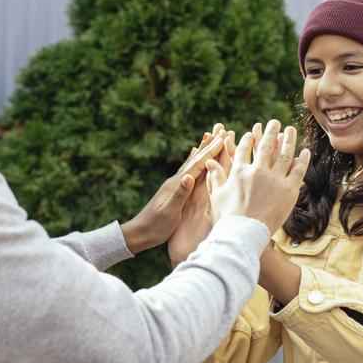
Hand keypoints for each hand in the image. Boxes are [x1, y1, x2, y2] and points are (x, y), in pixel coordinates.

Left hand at [167, 125, 234, 266]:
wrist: (139, 233)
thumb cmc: (155, 226)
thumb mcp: (170, 212)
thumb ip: (179, 194)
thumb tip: (188, 176)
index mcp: (177, 184)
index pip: (197, 164)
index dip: (210, 152)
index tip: (223, 138)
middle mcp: (176, 180)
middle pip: (195, 158)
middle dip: (208, 144)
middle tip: (220, 129)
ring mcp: (175, 184)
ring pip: (192, 162)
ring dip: (202, 149)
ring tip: (209, 136)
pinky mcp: (174, 190)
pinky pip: (188, 170)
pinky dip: (194, 161)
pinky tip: (193, 157)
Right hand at [206, 119, 309, 234]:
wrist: (243, 235)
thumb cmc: (226, 218)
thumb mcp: (216, 195)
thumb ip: (215, 176)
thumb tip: (209, 161)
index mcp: (239, 171)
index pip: (243, 149)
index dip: (247, 139)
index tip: (251, 132)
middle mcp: (258, 171)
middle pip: (265, 146)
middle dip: (270, 131)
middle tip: (274, 122)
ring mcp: (274, 179)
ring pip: (284, 154)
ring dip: (288, 140)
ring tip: (290, 130)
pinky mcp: (289, 190)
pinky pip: (298, 171)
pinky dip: (302, 159)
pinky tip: (305, 151)